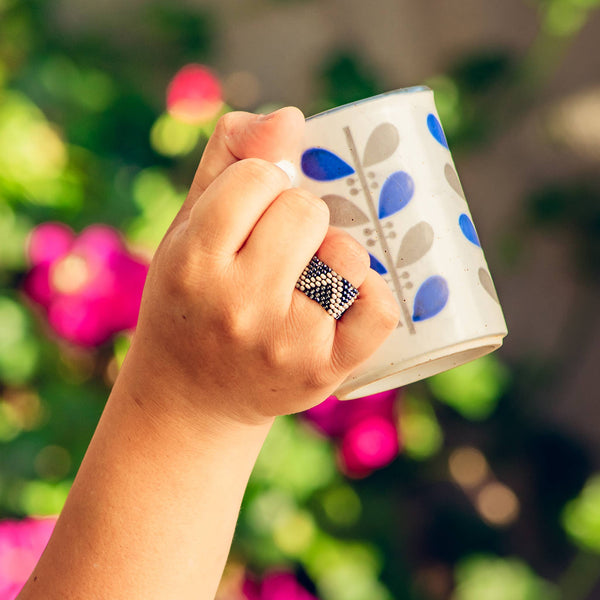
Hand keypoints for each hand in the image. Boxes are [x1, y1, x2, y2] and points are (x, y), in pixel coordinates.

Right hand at [120, 108, 399, 426]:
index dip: (265, 180)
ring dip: (338, 252)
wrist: (191, 396)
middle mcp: (237, 304)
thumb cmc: (190, 302)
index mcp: (193, 261)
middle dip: (300, 214)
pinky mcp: (323, 372)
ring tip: (311, 271)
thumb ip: (226, 163)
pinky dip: (374, 294)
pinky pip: (378, 311)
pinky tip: (349, 294)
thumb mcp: (185, 231)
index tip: (257, 203)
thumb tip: (291, 117)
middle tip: (282, 244)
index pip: (257, 176)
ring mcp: (284, 342)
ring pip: (346, 255)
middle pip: (306, 211)